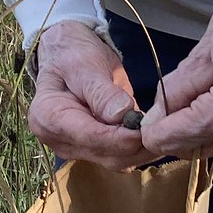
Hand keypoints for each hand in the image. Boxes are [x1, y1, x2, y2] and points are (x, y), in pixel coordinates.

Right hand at [27, 20, 151, 170]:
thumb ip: (101, 92)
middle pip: (104, 154)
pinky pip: (119, 156)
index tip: (147, 127)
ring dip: (142, 150)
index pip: (90, 137)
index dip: (121, 136)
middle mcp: (59, 140)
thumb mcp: (84, 64)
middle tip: (165, 129)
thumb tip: (122, 114)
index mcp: (48, 118)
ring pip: (115, 161)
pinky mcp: (93, 149)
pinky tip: (154, 133)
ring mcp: (76, 147)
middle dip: (136, 146)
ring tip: (165, 131)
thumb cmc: (72, 53)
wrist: (69, 52)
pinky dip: (139, 148)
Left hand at [139, 0, 212, 159]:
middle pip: (187, 146)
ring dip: (183, 130)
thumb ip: (178, 86)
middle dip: (166, 131)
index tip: (139, 118)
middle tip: (157, 104)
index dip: (152, 129)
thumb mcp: (205, 49)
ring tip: (181, 96)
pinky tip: (198, 102)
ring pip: (201, 146)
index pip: (175, 135)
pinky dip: (201, 127)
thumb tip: (154, 115)